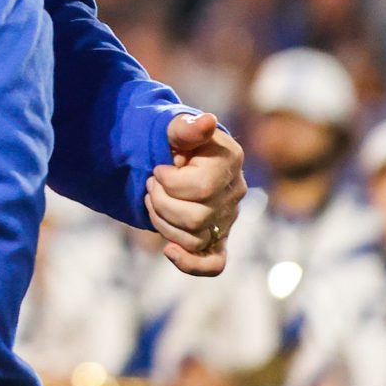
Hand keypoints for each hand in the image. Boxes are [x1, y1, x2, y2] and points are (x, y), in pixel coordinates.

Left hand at [145, 112, 245, 275]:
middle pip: (196, 218)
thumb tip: (206, 122)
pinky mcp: (218, 237)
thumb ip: (186, 126)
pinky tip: (168, 251)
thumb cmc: (174, 138)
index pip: (201, 188)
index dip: (169, 182)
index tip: (158, 169)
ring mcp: (227, 218)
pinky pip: (213, 263)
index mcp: (230, 160)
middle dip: (161, 202)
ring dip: (162, 222)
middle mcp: (235, 192)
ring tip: (151, 201)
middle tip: (150, 184)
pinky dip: (190, 263)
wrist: (173, 153)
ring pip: (196, 239)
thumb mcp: (174, 126)